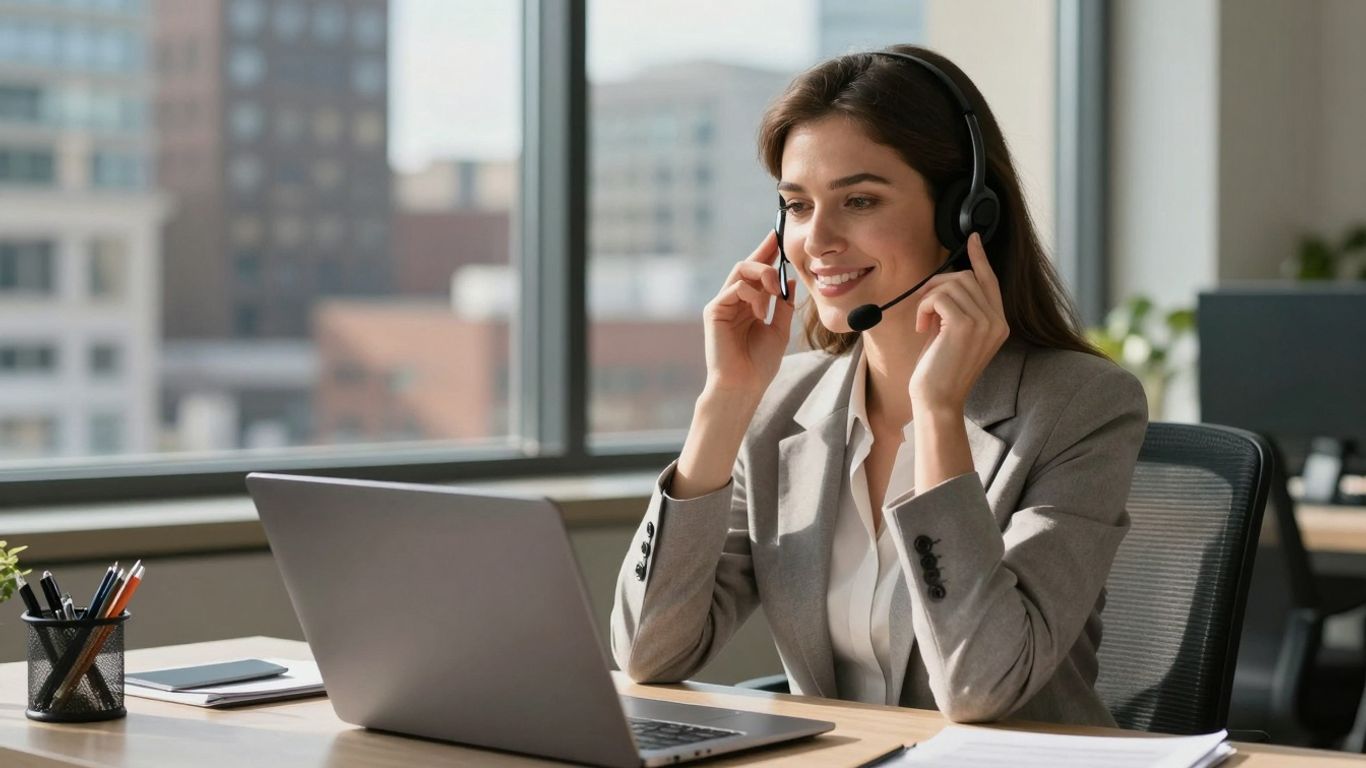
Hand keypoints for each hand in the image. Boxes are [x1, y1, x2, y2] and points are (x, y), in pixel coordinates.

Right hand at [701, 231, 797, 397]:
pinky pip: (735, 287)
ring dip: (764, 274)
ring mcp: (722, 304)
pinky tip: (760, 312)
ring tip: (777, 292)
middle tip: (781, 245)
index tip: (780, 236)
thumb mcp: (779, 330)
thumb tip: (790, 280)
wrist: (744, 385)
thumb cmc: (759, 364)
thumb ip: (783, 305)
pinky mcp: (714, 310)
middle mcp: (733, 301)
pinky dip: (753, 295)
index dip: (768, 253)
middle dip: (765, 252)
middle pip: (747, 265)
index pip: (757, 273)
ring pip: (741, 271)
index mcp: (748, 305)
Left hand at [908, 232, 1009, 413]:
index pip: (991, 281)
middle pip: (966, 277)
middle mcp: (997, 322)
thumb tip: (946, 280)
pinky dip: (925, 306)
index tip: (973, 238)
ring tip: (923, 322)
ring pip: (952, 283)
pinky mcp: (966, 326)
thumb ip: (957, 308)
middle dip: (938, 284)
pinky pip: (940, 296)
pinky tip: (922, 327)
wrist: (937, 401)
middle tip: (923, 307)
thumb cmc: (939, 371)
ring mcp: (985, 323)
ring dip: (928, 297)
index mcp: (998, 324)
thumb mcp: (951, 334)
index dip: (980, 258)